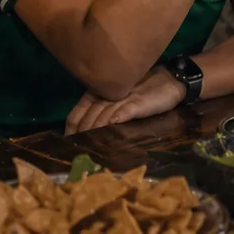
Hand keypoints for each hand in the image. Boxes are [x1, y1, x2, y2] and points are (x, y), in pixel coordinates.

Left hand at [65, 67, 186, 134]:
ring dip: (94, 131)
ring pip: (102, 116)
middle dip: (80, 135)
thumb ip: (101, 113)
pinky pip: (124, 111)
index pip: (76, 113)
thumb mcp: (116, 101)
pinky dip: (116, 119)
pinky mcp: (138, 103)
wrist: (168, 80)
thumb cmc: (139, 92)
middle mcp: (106, 95)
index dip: (69, 130)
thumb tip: (85, 134)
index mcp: (96, 94)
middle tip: (74, 152)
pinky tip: (111, 127)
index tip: (65, 146)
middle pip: (87, 117)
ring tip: (87, 146)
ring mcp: (122, 98)